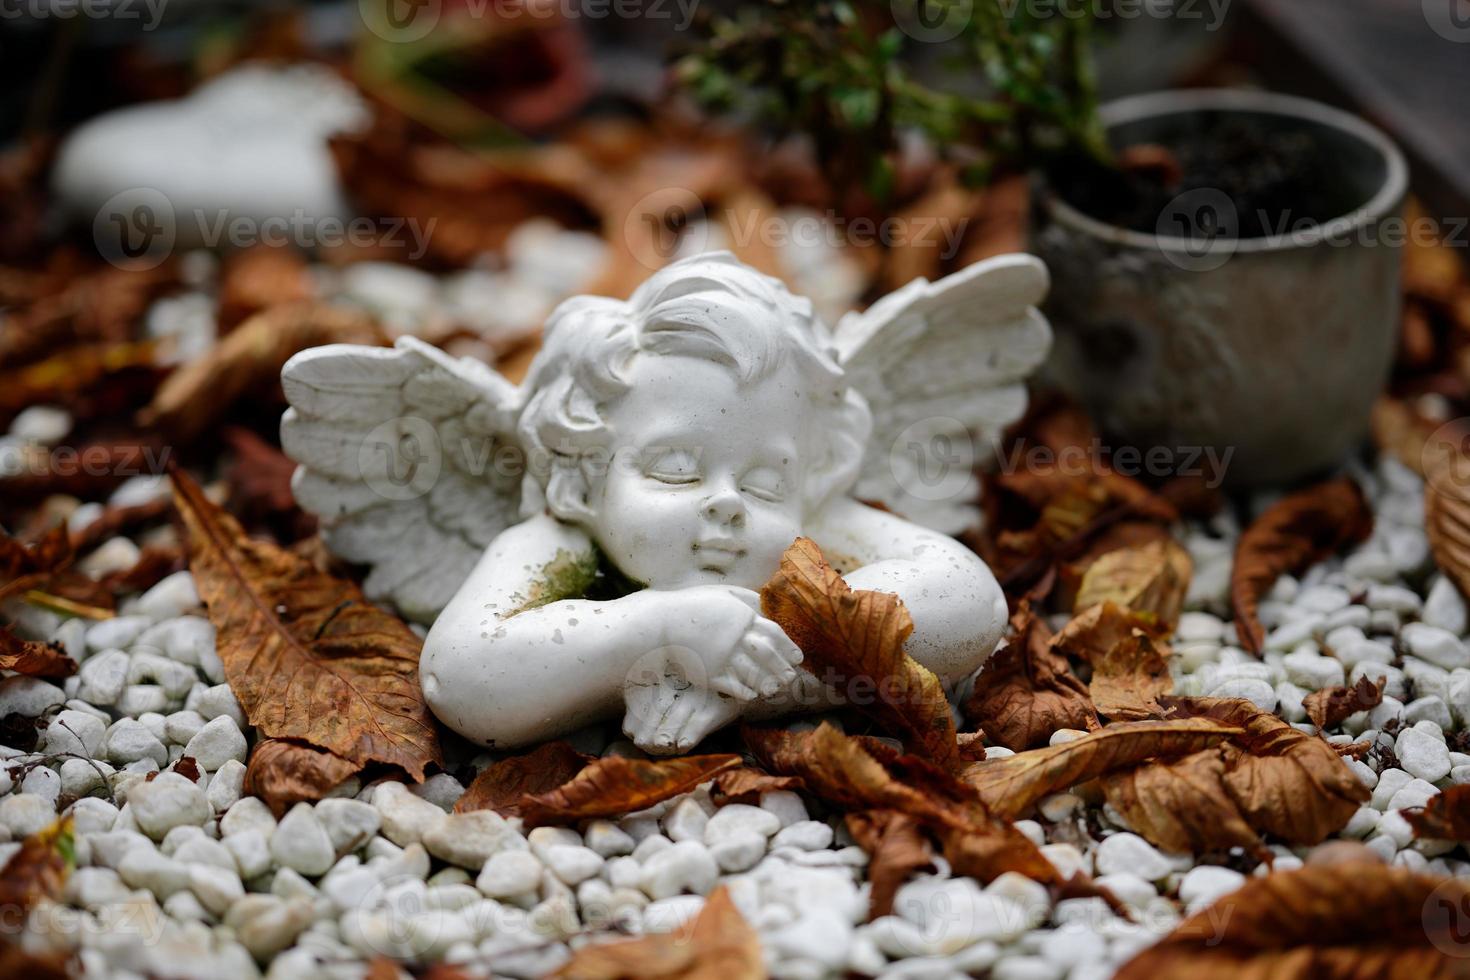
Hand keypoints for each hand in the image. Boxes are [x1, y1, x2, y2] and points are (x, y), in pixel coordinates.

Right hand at [657, 586, 802, 701]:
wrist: (661, 623)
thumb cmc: (693, 607)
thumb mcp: (721, 594)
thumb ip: (746, 598)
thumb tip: (767, 603)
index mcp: (741, 616)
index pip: (774, 633)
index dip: (788, 647)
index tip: (798, 658)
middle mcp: (735, 637)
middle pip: (768, 655)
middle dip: (782, 668)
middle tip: (790, 678)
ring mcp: (722, 656)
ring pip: (754, 673)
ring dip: (768, 683)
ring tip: (775, 689)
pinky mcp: (709, 673)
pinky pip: (734, 686)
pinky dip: (746, 692)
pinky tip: (753, 695)